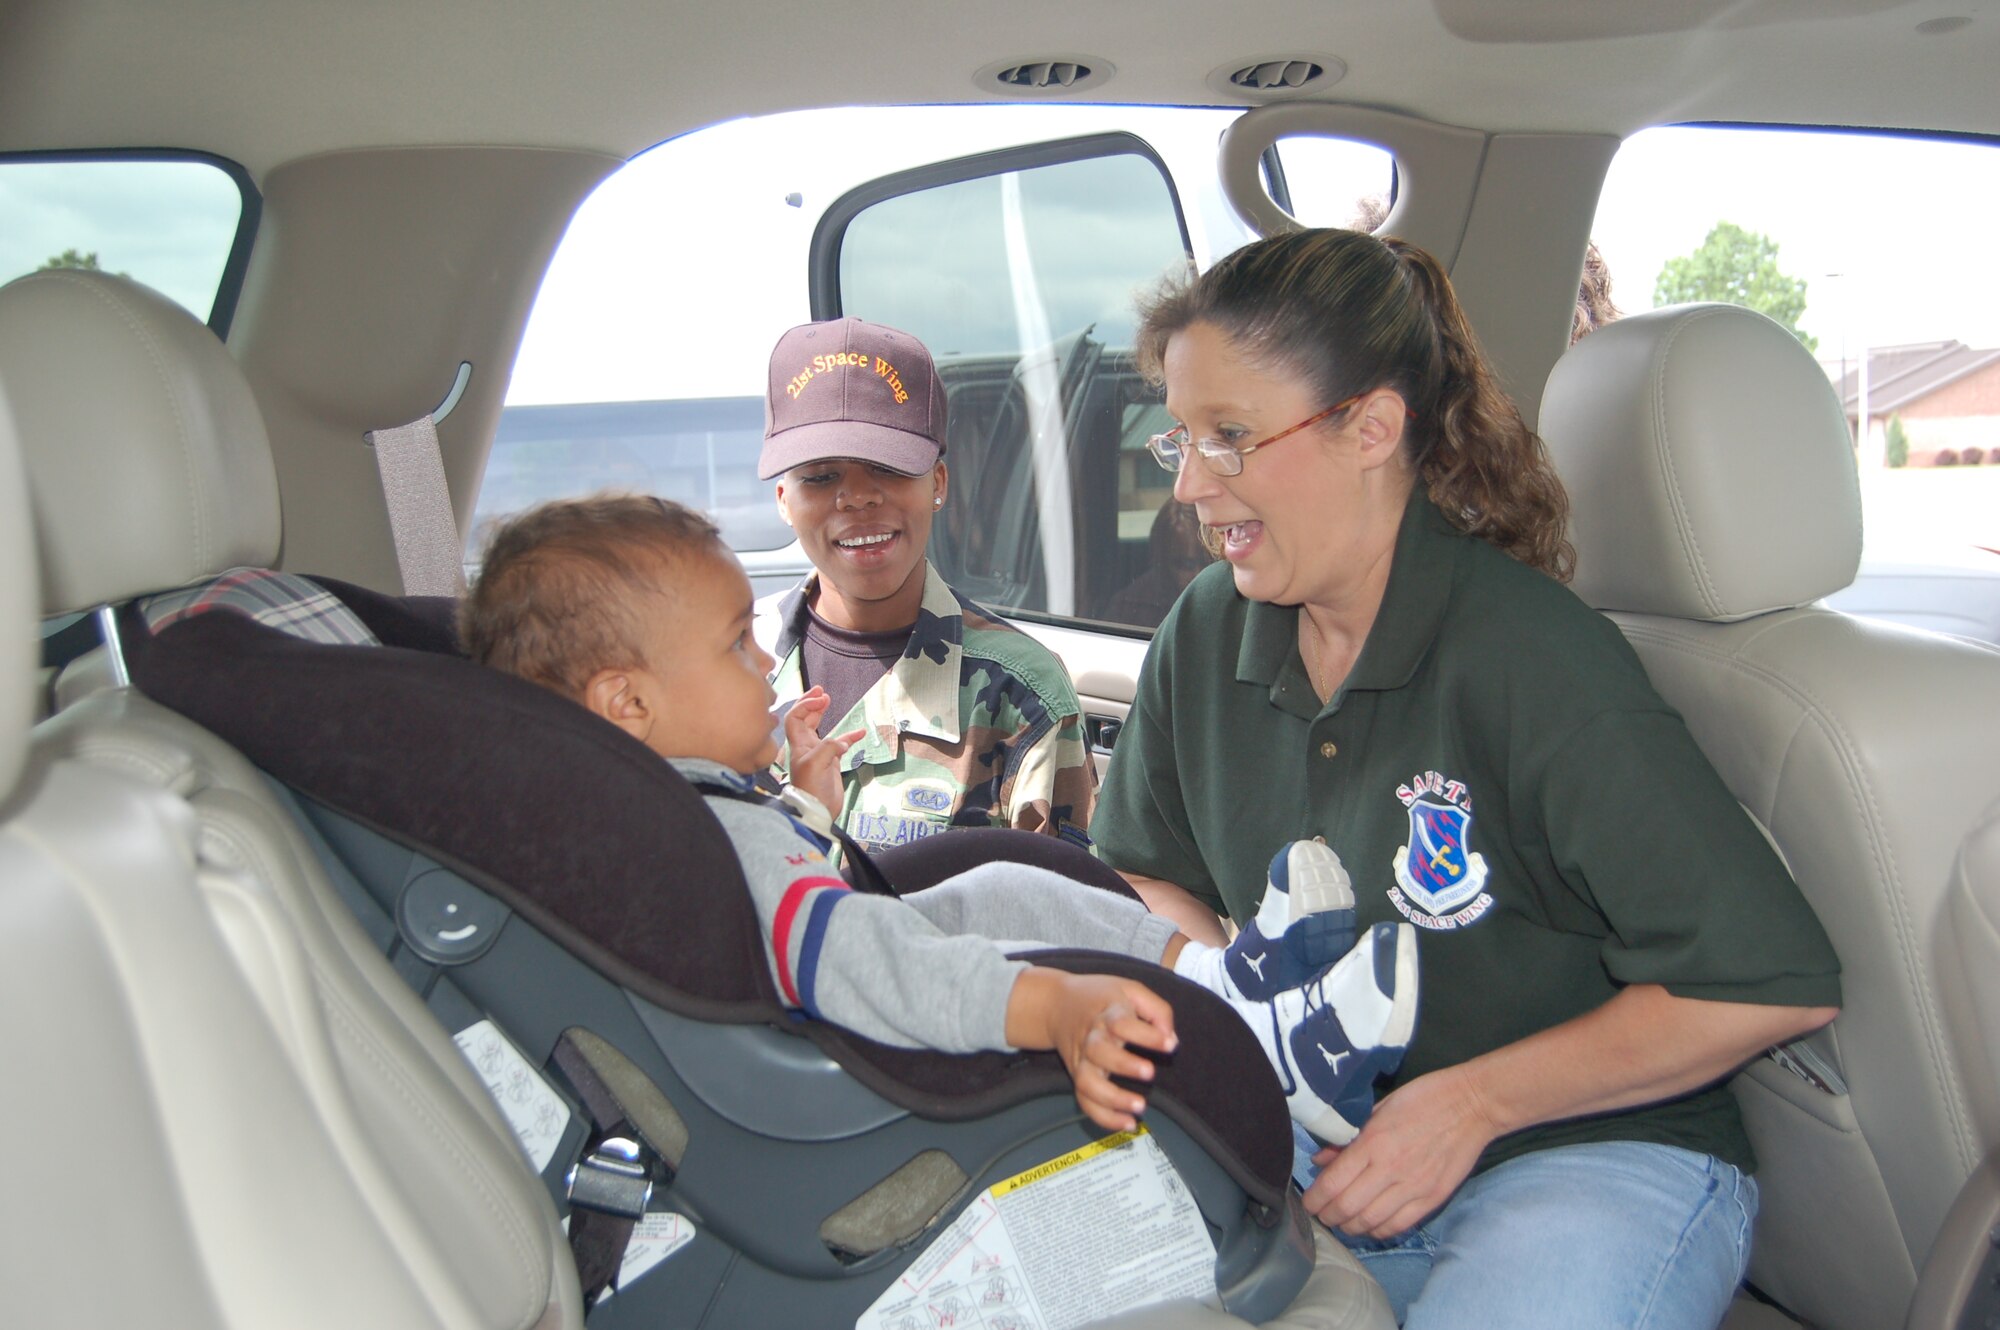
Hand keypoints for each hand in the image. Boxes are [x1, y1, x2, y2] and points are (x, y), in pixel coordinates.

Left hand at [783, 687, 863, 814]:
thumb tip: (843, 741)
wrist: (817, 811)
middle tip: (822, 692)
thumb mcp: (816, 764)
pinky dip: (849, 736)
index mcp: (798, 744)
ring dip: (823, 714)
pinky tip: (860, 733)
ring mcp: (818, 754)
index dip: (805, 704)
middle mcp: (806, 746)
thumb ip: (829, 747)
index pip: (794, 717)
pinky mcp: (831, 762)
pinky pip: (840, 744)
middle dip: (811, 703)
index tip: (821, 698)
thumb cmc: (810, 788)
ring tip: (829, 700)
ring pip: (820, 728)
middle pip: (804, 718)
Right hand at [1008, 969, 1178, 1133]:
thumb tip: (1171, 1038)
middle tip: (1149, 1072)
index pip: (1122, 1022)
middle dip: (1124, 1065)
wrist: (1055, 1004)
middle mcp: (1091, 1037)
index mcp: (1106, 1012)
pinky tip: (1127, 1123)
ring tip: (1139, 1106)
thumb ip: (1157, 1010)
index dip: (1146, 1034)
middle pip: (1100, 1052)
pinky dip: (1103, 1117)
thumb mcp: (1131, 990)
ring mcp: (1082, 1059)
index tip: (1170, 1044)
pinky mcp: (1077, 1076)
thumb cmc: (1100, 998)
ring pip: (1088, 1082)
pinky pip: (1085, 1101)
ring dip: (1112, 1098)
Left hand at [1299, 1064, 1498, 1238]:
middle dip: (1328, 1217)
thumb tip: (1321, 1161)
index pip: (1333, 1183)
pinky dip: (1378, 1231)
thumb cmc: (1422, 1098)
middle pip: (1348, 1208)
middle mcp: (1390, 1169)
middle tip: (1321, 1215)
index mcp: (1373, 1142)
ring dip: (1350, 1227)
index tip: (1308, 1203)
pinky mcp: (1433, 1198)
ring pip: (1371, 1222)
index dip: (1315, 1199)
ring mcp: (1414, 1187)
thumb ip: (1348, 1137)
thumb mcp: (1378, 1108)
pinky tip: (1370, 1226)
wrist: (1471, 1104)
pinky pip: (1399, 1225)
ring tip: (1342, 1223)